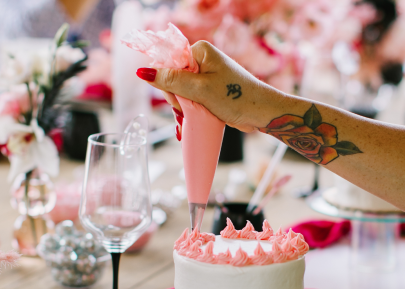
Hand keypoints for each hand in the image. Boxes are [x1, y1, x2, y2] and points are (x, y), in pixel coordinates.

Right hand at [136, 41, 285, 132]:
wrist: (261, 112)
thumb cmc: (235, 98)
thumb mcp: (199, 90)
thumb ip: (171, 81)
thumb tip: (143, 72)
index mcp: (199, 51)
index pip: (167, 64)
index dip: (168, 84)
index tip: (179, 99)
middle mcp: (202, 61)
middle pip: (172, 80)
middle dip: (176, 99)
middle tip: (188, 109)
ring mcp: (206, 77)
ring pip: (180, 93)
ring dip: (182, 108)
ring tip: (192, 117)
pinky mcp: (210, 91)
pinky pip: (190, 99)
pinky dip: (190, 111)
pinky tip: (191, 120)